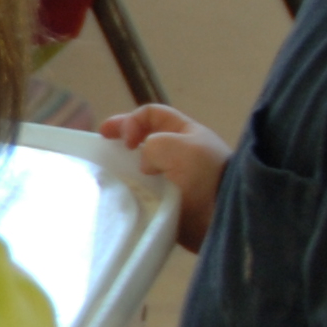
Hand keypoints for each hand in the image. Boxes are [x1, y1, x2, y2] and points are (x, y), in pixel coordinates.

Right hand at [100, 104, 229, 249]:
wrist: (225, 212)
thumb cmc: (202, 172)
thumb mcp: (173, 146)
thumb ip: (150, 146)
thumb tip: (145, 166)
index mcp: (184, 133)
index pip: (151, 114)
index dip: (131, 121)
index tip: (122, 141)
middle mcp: (180, 153)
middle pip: (144, 141)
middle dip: (122, 144)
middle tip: (102, 151)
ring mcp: (176, 180)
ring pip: (142, 170)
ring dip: (126, 172)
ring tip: (110, 178)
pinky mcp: (172, 203)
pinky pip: (147, 195)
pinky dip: (134, 194)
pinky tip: (124, 198)